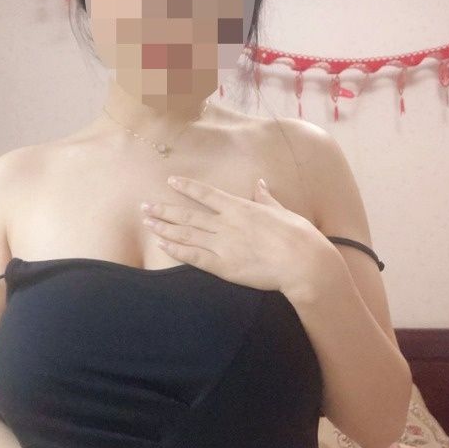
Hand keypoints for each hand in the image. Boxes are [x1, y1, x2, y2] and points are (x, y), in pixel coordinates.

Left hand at [140, 174, 327, 292]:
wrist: (304, 263)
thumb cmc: (298, 236)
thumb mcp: (281, 211)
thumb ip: (266, 198)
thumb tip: (259, 184)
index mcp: (240, 207)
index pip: (206, 194)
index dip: (187, 187)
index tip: (171, 181)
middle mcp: (227, 223)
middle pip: (188, 215)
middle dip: (164, 209)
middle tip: (144, 206)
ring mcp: (223, 245)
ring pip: (187, 234)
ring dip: (165, 228)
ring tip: (147, 223)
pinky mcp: (224, 267)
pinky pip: (194, 257)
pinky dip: (177, 250)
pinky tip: (163, 245)